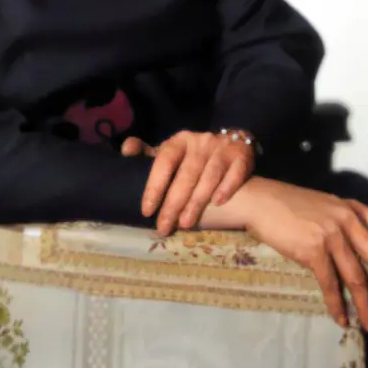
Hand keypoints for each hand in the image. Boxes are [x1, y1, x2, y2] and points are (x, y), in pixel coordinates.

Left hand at [122, 130, 254, 236]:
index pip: (163, 161)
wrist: (233, 143)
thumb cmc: (194, 155)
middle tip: (164, 227)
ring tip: (185, 224)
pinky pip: (234, 173)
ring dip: (196, 202)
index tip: (146, 210)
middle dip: (173, 204)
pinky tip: (217, 203)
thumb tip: (126, 149)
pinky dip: (226, 188)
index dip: (154, 185)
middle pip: (185, 175)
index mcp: (179, 141)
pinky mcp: (242, 155)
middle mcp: (200, 142)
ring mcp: (222, 148)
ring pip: (208, 177)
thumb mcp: (172, 151)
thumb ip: (149, 154)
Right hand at [211, 177, 367, 332]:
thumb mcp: (326, 208)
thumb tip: (362, 257)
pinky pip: (331, 284)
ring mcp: (331, 234)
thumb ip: (346, 226)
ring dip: (367, 307)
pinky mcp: (313, 249)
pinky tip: (341, 318)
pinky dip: (337, 305)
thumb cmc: (289, 205)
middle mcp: (348, 220)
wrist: (260, 200)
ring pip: (358, 278)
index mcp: (354, 209)